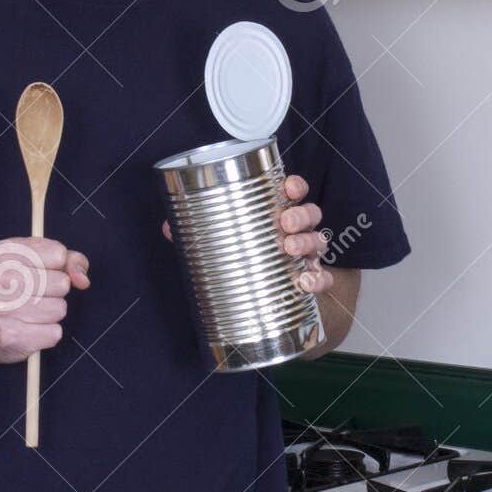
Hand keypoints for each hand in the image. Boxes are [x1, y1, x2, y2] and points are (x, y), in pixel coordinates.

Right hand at [0, 236, 89, 365]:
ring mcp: (3, 309)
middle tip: (35, 294)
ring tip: (31, 312)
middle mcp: (0, 279)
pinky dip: (47, 333)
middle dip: (57, 291)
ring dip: (52, 313)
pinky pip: (54, 333)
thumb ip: (70, 261)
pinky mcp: (11, 336)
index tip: (45, 271)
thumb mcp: (39, 263)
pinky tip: (28, 328)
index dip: (60, 265)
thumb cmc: (16, 290)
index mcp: (6, 253)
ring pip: (60, 309)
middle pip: (62, 283)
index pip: (58, 254)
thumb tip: (83, 280)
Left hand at [161, 175, 331, 295]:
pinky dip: (318, 279)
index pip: (293, 192)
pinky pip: (323, 278)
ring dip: (308, 242)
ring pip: (318, 241)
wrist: (270, 305)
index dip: (294, 186)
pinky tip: (305, 282)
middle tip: (285, 223)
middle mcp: (297, 232)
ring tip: (290, 248)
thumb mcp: (223, 245)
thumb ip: (197, 234)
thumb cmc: (247, 262)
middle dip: (300, 214)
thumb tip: (168, 228)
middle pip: (310, 213)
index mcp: (277, 214)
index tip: (287, 187)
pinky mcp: (312, 283)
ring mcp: (307, 257)